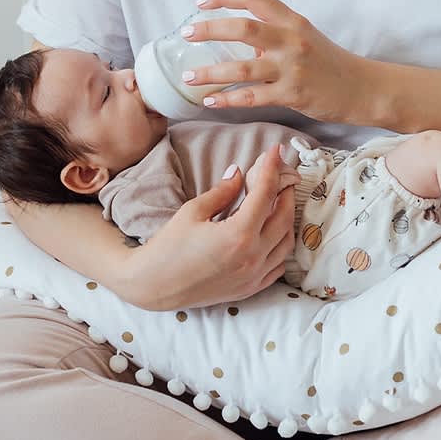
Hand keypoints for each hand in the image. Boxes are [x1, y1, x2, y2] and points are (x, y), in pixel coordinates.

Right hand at [125, 144, 295, 308]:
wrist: (153, 287)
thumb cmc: (168, 248)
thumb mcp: (192, 212)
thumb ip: (222, 192)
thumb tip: (238, 172)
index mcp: (238, 235)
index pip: (265, 193)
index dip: (272, 168)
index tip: (276, 150)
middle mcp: (253, 257)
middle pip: (284, 216)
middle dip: (286, 191)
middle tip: (282, 174)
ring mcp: (254, 275)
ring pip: (287, 241)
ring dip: (287, 218)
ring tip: (280, 200)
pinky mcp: (251, 288)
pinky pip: (279, 265)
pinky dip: (282, 245)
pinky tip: (275, 232)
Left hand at [182, 0, 372, 125]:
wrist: (362, 89)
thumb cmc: (331, 64)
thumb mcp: (305, 39)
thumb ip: (274, 37)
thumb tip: (243, 45)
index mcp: (293, 21)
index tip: (202, 2)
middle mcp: (291, 40)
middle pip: (242, 28)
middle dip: (208, 29)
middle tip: (186, 34)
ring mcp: (292, 69)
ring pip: (242, 68)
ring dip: (210, 72)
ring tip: (188, 76)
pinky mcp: (292, 95)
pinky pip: (252, 97)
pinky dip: (227, 99)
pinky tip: (211, 100)